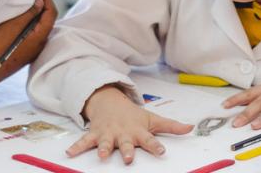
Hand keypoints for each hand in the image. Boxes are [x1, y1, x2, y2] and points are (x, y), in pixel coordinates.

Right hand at [0, 0, 56, 90]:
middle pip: (48, 20)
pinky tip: (20, 18)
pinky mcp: (23, 53)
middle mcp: (39, 46)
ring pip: (40, 27)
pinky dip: (30, 23)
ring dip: (36, 14)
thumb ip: (29, 14)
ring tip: (26, 2)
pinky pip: (32, 34)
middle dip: (43, 5)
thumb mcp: (11, 27)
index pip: (52, 14)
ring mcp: (31, 51)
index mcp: (39, 39)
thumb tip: (41, 2)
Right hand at [67, 86, 192, 164]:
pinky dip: (77, 146)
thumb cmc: (134, 115)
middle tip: (128, 159)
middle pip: (125, 143)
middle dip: (126, 151)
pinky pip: (85, 141)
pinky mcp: (95, 134)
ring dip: (103, 149)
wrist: (110, 102)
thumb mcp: (152, 119)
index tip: (162, 152)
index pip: (149, 139)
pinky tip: (70, 153)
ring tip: (101, 156)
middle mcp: (123, 133)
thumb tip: (190, 128)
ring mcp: (108, 133)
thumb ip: (171, 126)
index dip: (155, 146)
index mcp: (138, 131)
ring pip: (105, 142)